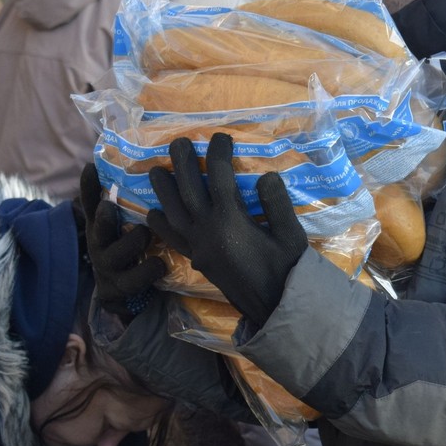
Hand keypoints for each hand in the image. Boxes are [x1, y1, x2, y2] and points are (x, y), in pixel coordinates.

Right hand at [79, 162, 166, 317]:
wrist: (124, 292)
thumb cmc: (130, 246)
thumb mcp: (126, 223)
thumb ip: (134, 200)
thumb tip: (153, 166)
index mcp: (100, 224)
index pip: (90, 202)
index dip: (89, 186)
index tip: (90, 167)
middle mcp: (100, 243)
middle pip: (98, 229)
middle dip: (104, 218)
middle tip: (110, 206)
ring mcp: (108, 267)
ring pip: (117, 254)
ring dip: (132, 242)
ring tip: (145, 233)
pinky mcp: (118, 288)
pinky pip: (134, 280)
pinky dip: (149, 270)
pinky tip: (160, 263)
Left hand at [147, 133, 307, 326]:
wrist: (276, 309)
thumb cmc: (288, 270)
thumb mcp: (291, 234)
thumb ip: (277, 204)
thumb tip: (266, 176)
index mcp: (231, 220)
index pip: (219, 176)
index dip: (218, 152)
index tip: (221, 137)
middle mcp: (207, 231)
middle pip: (187, 189)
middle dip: (181, 163)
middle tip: (178, 142)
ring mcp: (198, 247)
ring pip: (172, 212)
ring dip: (163, 191)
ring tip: (156, 171)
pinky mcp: (197, 260)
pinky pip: (172, 239)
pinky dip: (161, 225)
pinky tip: (154, 214)